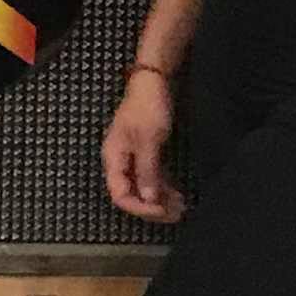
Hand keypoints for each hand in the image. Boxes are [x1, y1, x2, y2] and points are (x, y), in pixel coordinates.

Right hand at [101, 70, 183, 224]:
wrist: (154, 81)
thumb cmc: (148, 108)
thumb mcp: (149, 140)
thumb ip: (147, 171)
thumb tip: (149, 200)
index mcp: (114, 159)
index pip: (121, 195)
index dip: (140, 207)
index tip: (162, 210)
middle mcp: (121, 162)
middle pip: (132, 195)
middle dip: (153, 208)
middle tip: (176, 215)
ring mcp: (133, 158)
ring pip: (144, 188)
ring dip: (161, 200)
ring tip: (182, 208)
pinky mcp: (146, 153)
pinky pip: (152, 178)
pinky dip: (164, 188)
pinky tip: (178, 195)